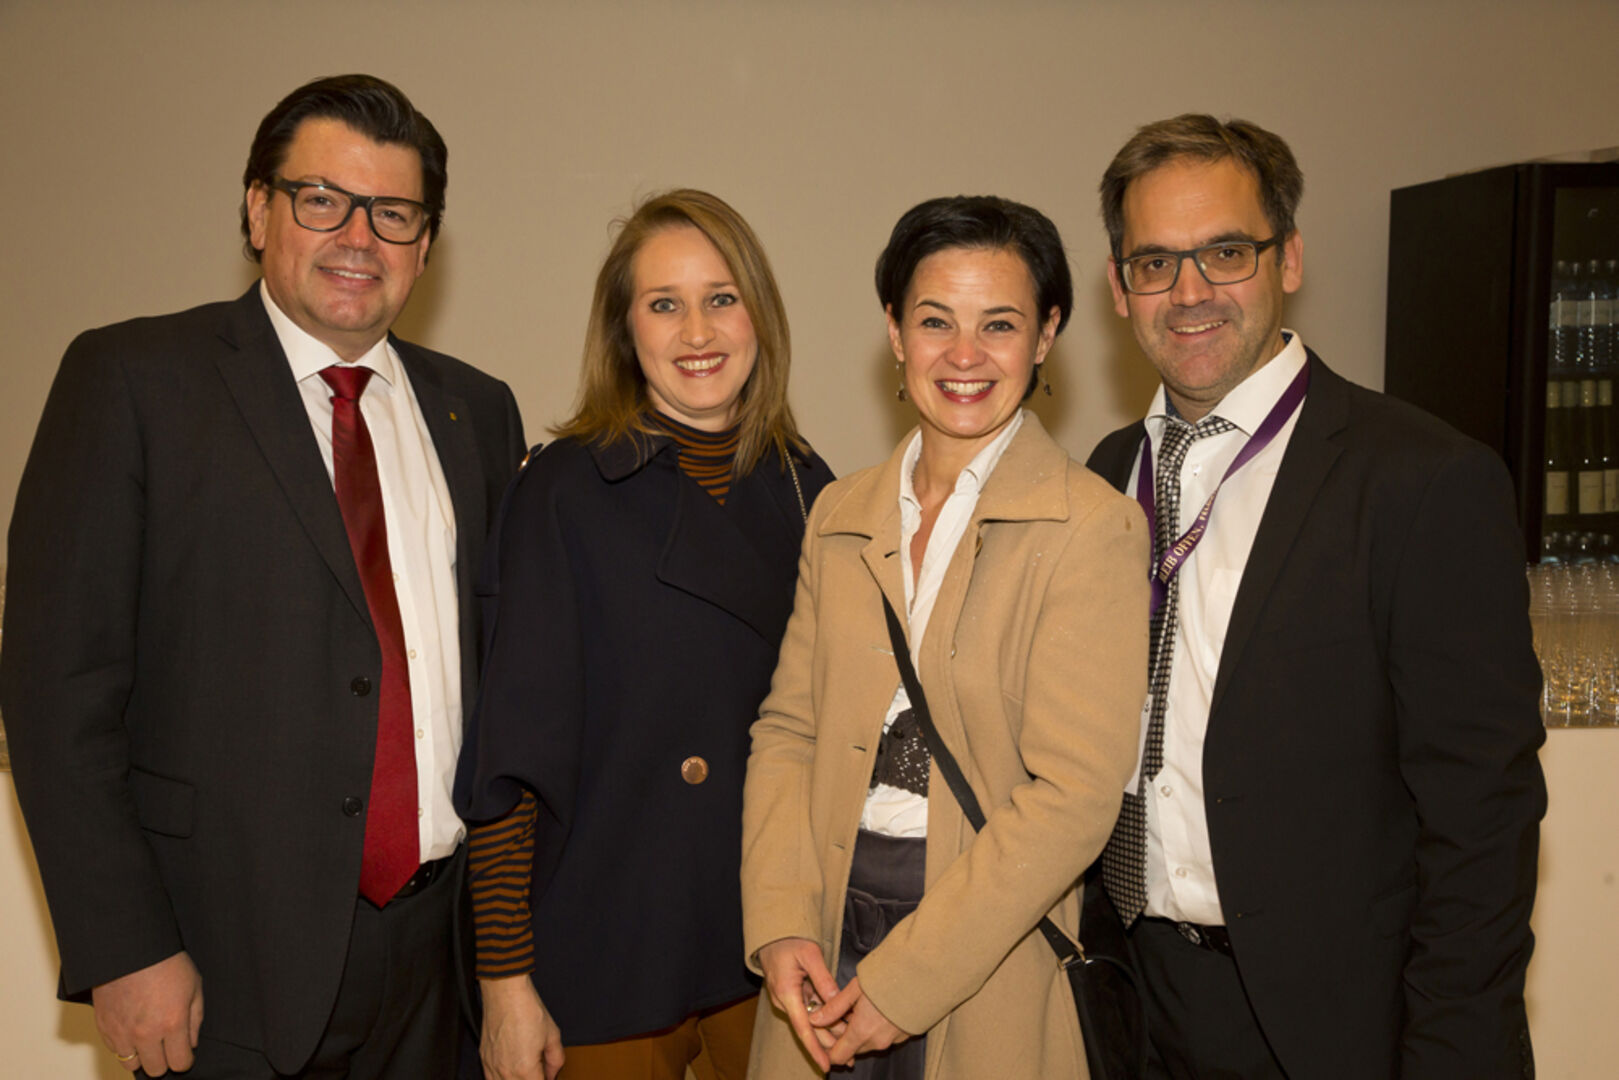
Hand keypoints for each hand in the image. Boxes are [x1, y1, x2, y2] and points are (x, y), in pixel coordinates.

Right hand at [91, 951, 203, 1075]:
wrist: (131, 948)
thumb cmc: (166, 963)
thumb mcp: (194, 986)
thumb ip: (196, 1019)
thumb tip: (191, 1044)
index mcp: (172, 1023)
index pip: (180, 1063)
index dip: (185, 1059)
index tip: (185, 1051)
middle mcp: (146, 1033)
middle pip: (156, 1070)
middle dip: (165, 1060)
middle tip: (167, 1045)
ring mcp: (122, 1032)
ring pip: (132, 1065)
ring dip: (142, 1055)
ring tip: (148, 1038)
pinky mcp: (104, 1027)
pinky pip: (115, 1051)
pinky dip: (125, 1045)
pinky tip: (132, 1029)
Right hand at [479, 975, 564, 1079]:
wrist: (506, 994)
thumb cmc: (527, 1010)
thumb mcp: (552, 1036)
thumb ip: (556, 1060)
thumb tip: (552, 1074)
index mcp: (525, 1070)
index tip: (547, 1076)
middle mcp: (506, 1072)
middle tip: (539, 1072)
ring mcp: (492, 1066)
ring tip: (526, 1072)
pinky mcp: (484, 1059)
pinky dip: (502, 1079)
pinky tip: (511, 1073)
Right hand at [757, 937, 841, 1071]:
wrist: (773, 934)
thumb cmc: (789, 940)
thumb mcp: (809, 954)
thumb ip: (823, 978)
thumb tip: (835, 1001)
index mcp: (787, 993)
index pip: (803, 1028)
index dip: (815, 1048)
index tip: (826, 1065)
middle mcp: (786, 1001)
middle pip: (810, 1029)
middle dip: (829, 1045)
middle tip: (851, 1059)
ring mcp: (790, 999)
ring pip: (813, 1021)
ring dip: (830, 1033)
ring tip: (851, 1048)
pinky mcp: (795, 995)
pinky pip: (811, 1010)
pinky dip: (826, 1019)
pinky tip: (842, 1025)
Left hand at [811, 975, 907, 1066]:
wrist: (925, 976)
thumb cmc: (889, 977)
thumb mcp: (856, 988)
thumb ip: (834, 1007)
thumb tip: (814, 1019)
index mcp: (862, 1031)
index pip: (837, 1056)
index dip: (827, 1047)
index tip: (824, 1031)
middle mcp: (877, 1041)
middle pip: (852, 1049)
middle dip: (844, 1035)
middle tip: (841, 1012)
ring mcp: (893, 1040)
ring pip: (868, 1043)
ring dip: (860, 1030)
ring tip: (860, 1006)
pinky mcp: (905, 1035)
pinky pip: (883, 1037)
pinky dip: (876, 1028)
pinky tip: (877, 1008)